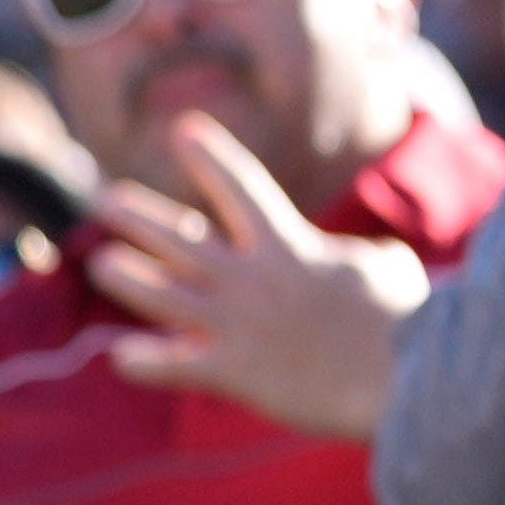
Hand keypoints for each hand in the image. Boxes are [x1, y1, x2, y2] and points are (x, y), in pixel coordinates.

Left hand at [90, 112, 424, 440]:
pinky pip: (177, 365)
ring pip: (163, 294)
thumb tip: (369, 257)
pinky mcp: (236, 370)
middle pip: (182, 237)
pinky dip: (146, 362)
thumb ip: (361, 256)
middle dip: (141, 214)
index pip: (241, 185)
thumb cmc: (403, 319)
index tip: (184, 130)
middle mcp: (253, 277)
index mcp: (290, 245)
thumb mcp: (389, 267)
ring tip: (100, 262)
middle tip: (106, 196)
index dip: (210, 155)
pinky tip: (119, 357)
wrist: (401, 375)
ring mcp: (238, 323)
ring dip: (129, 277)